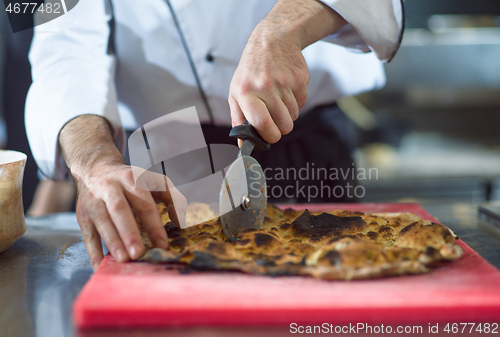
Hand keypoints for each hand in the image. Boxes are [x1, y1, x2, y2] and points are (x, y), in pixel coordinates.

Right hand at [73, 163, 185, 269]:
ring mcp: (93, 202)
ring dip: (112, 242)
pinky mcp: (82, 215)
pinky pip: (87, 235)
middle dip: (128, 232)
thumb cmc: (131, 181)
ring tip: (123, 260)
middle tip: (138, 253)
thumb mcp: (154, 181)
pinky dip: (93, 252)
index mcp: (131, 179)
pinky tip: (101, 266)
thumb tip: (180, 221)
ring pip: (102, 221)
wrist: (96, 168)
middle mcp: (110, 188)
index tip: (162, 244)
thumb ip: (172, 198)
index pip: (144, 203)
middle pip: (119, 209)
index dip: (154, 225)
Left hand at [229, 0, 345, 143]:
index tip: (271, 137)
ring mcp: (285, 82)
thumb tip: (243, 143)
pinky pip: (302, 103)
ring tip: (279, 99)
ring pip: (294, 116)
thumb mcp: (236, 91)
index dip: (269, 136)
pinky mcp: (300, 79)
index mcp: (246, 92)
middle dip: (282, 128)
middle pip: (284, 125)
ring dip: (288, 114)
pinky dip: (296, 101)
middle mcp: (265, 86)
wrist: (272, 40)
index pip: (262, 123)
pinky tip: (287, 89)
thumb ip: (238, 119)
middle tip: (276, 120)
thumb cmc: (251, 71)